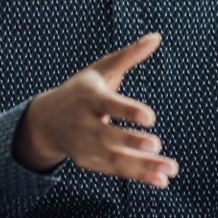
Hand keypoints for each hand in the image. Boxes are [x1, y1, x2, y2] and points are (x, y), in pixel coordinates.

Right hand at [13, 33, 178, 187]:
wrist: (45, 120)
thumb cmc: (81, 90)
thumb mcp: (101, 69)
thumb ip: (129, 56)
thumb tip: (156, 37)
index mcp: (89, 98)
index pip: (109, 105)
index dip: (128, 112)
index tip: (150, 118)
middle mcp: (85, 124)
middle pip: (110, 137)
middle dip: (133, 143)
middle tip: (157, 145)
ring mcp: (86, 146)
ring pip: (116, 159)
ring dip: (144, 167)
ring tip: (171, 169)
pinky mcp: (90, 162)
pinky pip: (116, 171)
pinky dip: (139, 177)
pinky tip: (161, 180)